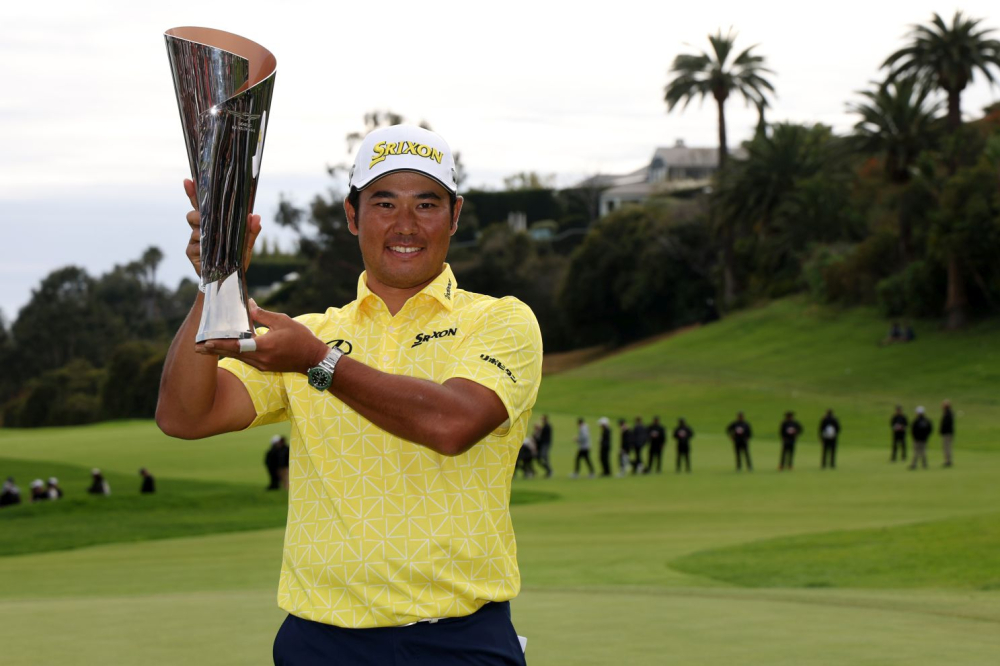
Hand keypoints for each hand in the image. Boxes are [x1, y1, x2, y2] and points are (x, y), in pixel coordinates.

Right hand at [183, 179, 261, 277]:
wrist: (230, 281)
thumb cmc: (237, 260)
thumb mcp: (246, 245)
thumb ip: (251, 231)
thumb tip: (256, 216)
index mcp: (213, 223)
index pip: (202, 205)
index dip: (193, 193)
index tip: (188, 180)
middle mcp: (202, 229)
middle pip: (193, 214)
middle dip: (197, 214)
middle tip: (203, 217)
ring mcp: (195, 240)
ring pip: (193, 228)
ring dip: (202, 231)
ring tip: (211, 238)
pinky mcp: (191, 252)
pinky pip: (194, 244)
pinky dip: (201, 245)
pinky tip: (207, 249)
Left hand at [195, 299, 329, 374]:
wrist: (314, 359)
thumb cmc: (301, 338)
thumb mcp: (282, 321)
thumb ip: (262, 314)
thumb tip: (247, 304)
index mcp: (264, 346)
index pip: (237, 345)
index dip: (220, 343)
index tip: (206, 341)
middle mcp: (260, 359)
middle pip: (232, 354)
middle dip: (214, 349)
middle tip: (197, 347)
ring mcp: (262, 365)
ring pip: (237, 357)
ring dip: (222, 352)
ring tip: (206, 348)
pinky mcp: (264, 367)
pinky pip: (245, 359)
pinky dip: (234, 354)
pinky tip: (227, 349)